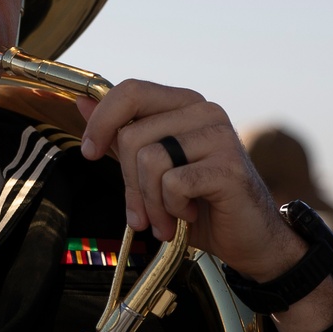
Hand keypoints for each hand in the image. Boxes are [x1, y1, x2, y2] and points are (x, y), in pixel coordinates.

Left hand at [77, 79, 297, 274]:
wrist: (248, 239)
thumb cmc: (200, 204)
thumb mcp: (152, 169)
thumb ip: (121, 136)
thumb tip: (83, 102)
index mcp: (184, 104)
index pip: (130, 91)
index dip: (101, 121)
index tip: (91, 153)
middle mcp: (204, 111)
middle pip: (132, 135)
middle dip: (129, 183)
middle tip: (140, 214)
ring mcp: (220, 135)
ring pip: (150, 160)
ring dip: (150, 202)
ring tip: (166, 219)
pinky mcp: (228, 166)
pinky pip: (173, 183)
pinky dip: (173, 208)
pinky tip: (189, 215)